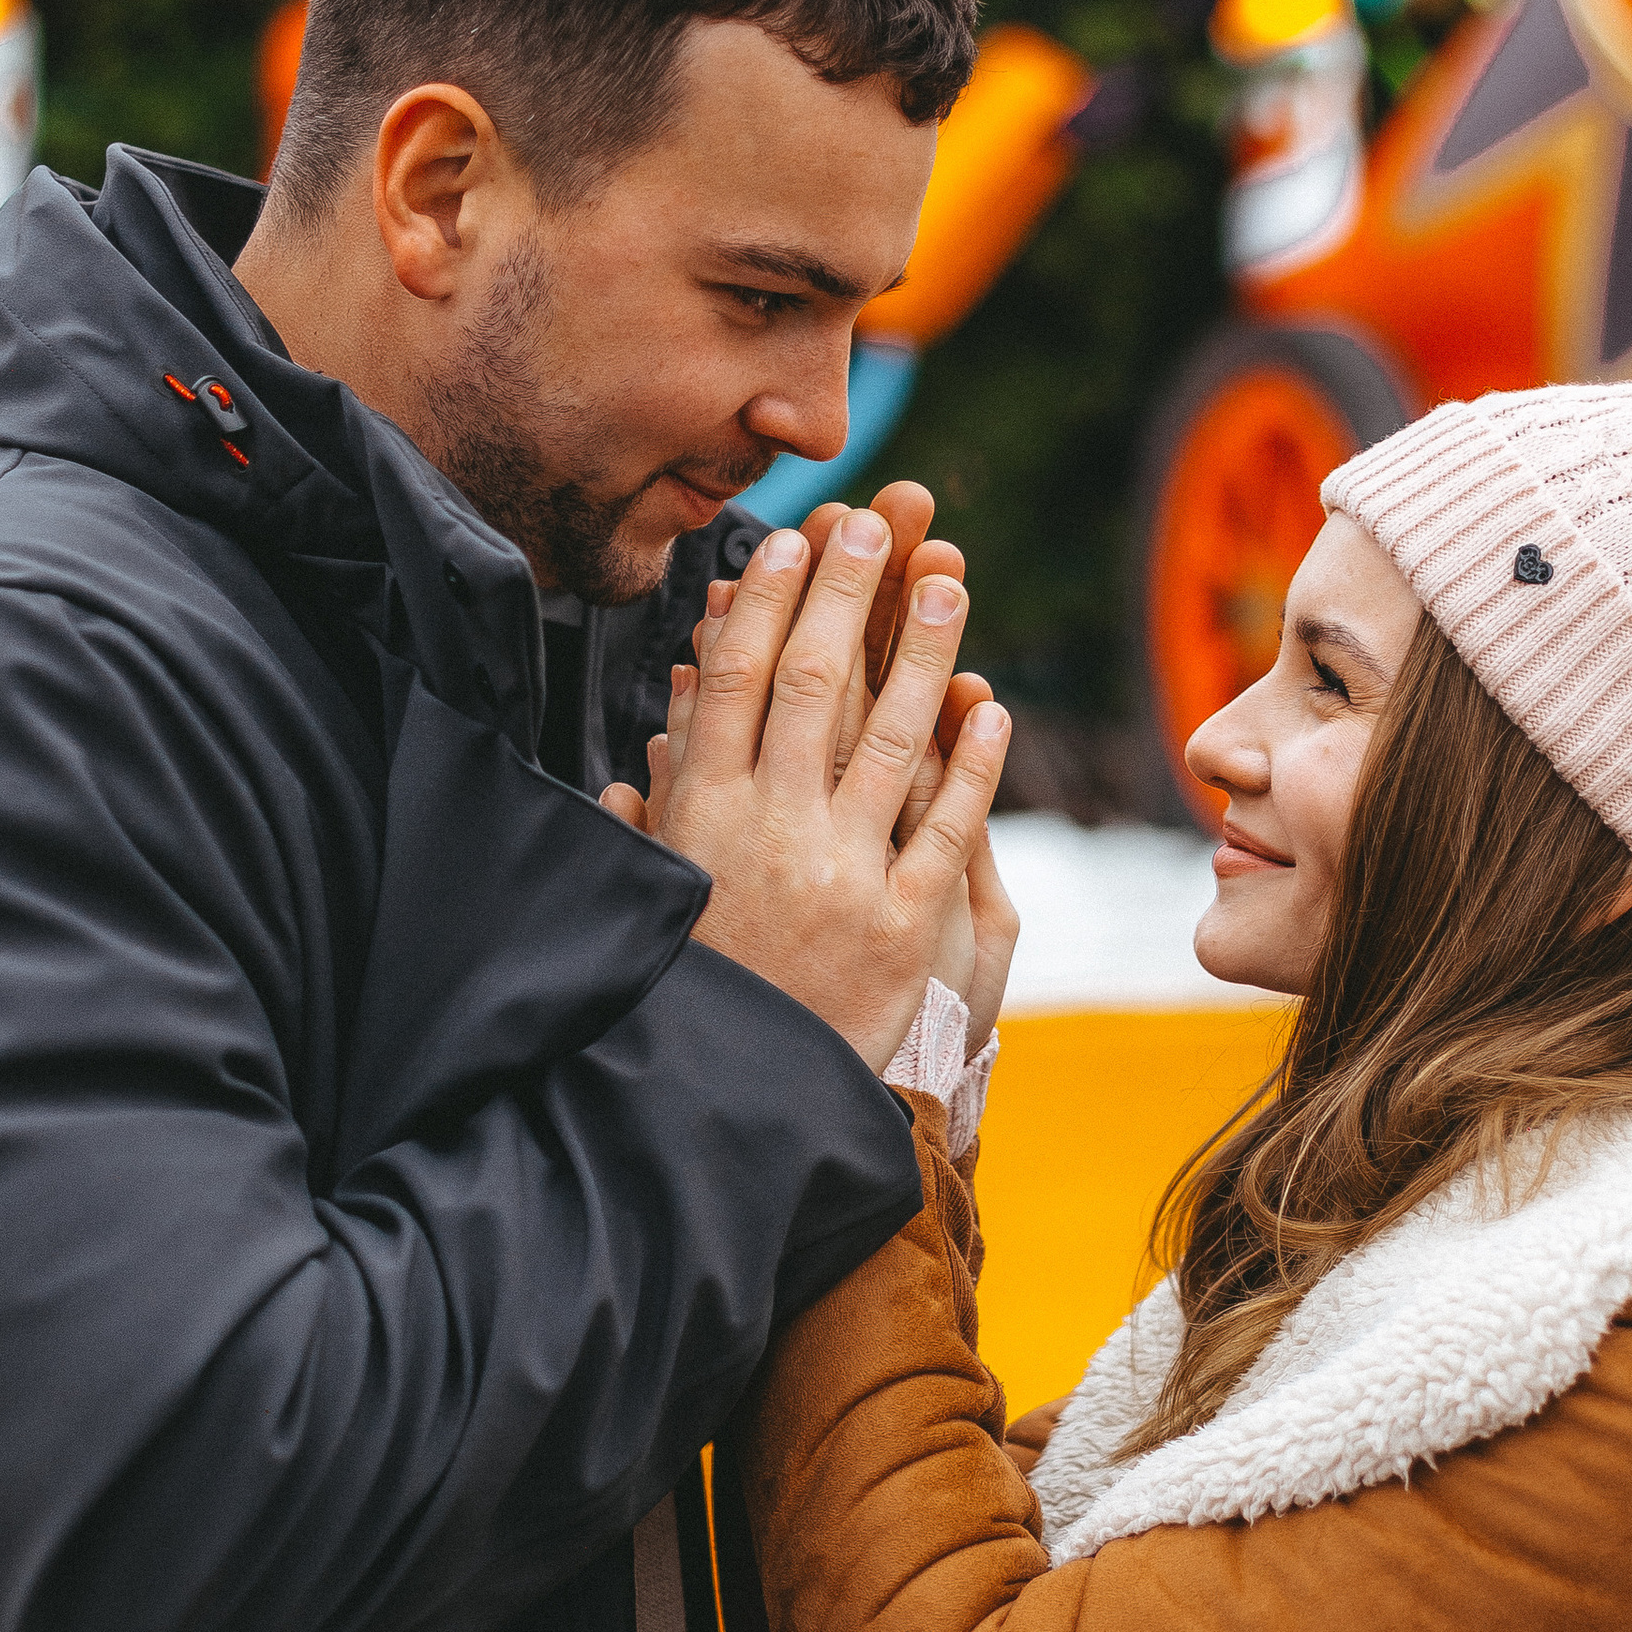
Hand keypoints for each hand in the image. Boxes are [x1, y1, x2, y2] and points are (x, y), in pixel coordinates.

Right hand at [600, 511, 1009, 1071]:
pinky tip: (991, 703)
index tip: (790, 540)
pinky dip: (973, 763)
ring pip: (891, 740)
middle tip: (877, 520)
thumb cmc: (687, 1000)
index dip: (765, 602)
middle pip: (814, 685)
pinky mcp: (902, 929)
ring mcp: (841, 877)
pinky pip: (947, 829)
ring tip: (947, 577)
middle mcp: (771, 833)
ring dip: (923, 650)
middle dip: (846, 594)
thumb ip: (653, 819)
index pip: (734, 681)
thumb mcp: (648, 900)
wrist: (727, 1111)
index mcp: (702, 817)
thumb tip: (641, 747)